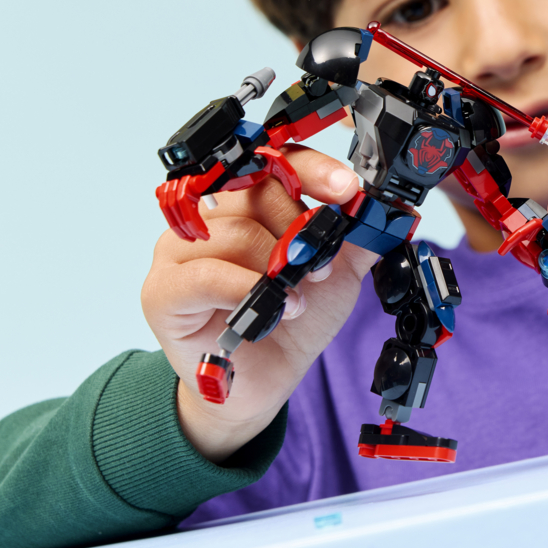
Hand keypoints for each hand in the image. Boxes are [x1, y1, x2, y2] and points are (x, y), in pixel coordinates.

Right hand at [141, 146, 376, 462]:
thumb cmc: (289, 322)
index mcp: (244, 202)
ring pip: (237, 232)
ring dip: (280, 262)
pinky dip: (251, 289)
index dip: (312, 169)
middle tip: (325, 264)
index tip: (347, 189)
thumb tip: (385, 208)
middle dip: (302, 225)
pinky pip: (208, 275)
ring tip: (302, 293)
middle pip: (256, 191)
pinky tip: (280, 308)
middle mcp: (207, 218)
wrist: (263, 384)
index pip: (273, 163)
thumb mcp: (337, 274)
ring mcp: (177, 252)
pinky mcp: (163, 292)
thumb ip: (356, 238)